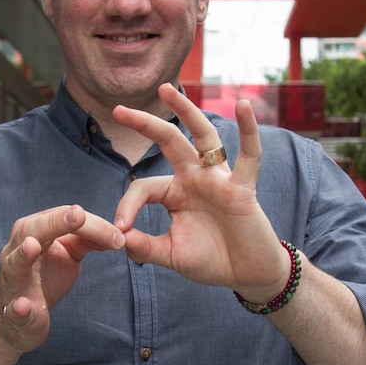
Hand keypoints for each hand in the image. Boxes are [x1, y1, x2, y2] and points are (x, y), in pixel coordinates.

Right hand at [0, 205, 124, 350]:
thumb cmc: (43, 279)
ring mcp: (12, 281)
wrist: (14, 321)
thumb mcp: (67, 255)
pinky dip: (18, 308)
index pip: (61, 217)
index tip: (119, 234)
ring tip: (32, 247)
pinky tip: (23, 306)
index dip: (91, 223)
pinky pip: (14, 309)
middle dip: (55, 222)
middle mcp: (17, 251)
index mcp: (34, 233)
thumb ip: (87, 240)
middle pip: (33, 229)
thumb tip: (117, 233)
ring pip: (14, 264)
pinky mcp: (13, 312)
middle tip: (78, 215)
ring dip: (23, 255)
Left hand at [112, 83, 288, 301]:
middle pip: (169, 141)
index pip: (143, 186)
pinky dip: (248, 131)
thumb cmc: (212, 261)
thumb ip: (145, 247)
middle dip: (145, 124)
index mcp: (175, 192)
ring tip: (167, 90)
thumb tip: (117, 238)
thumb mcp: (171, 255)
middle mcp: (195, 178)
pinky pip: (248, 156)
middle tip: (118, 109)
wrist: (247, 274)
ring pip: (203, 137)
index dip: (127, 205)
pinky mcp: (242, 188)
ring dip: (186, 111)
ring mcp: (219, 180)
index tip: (118, 229)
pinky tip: (242, 105)